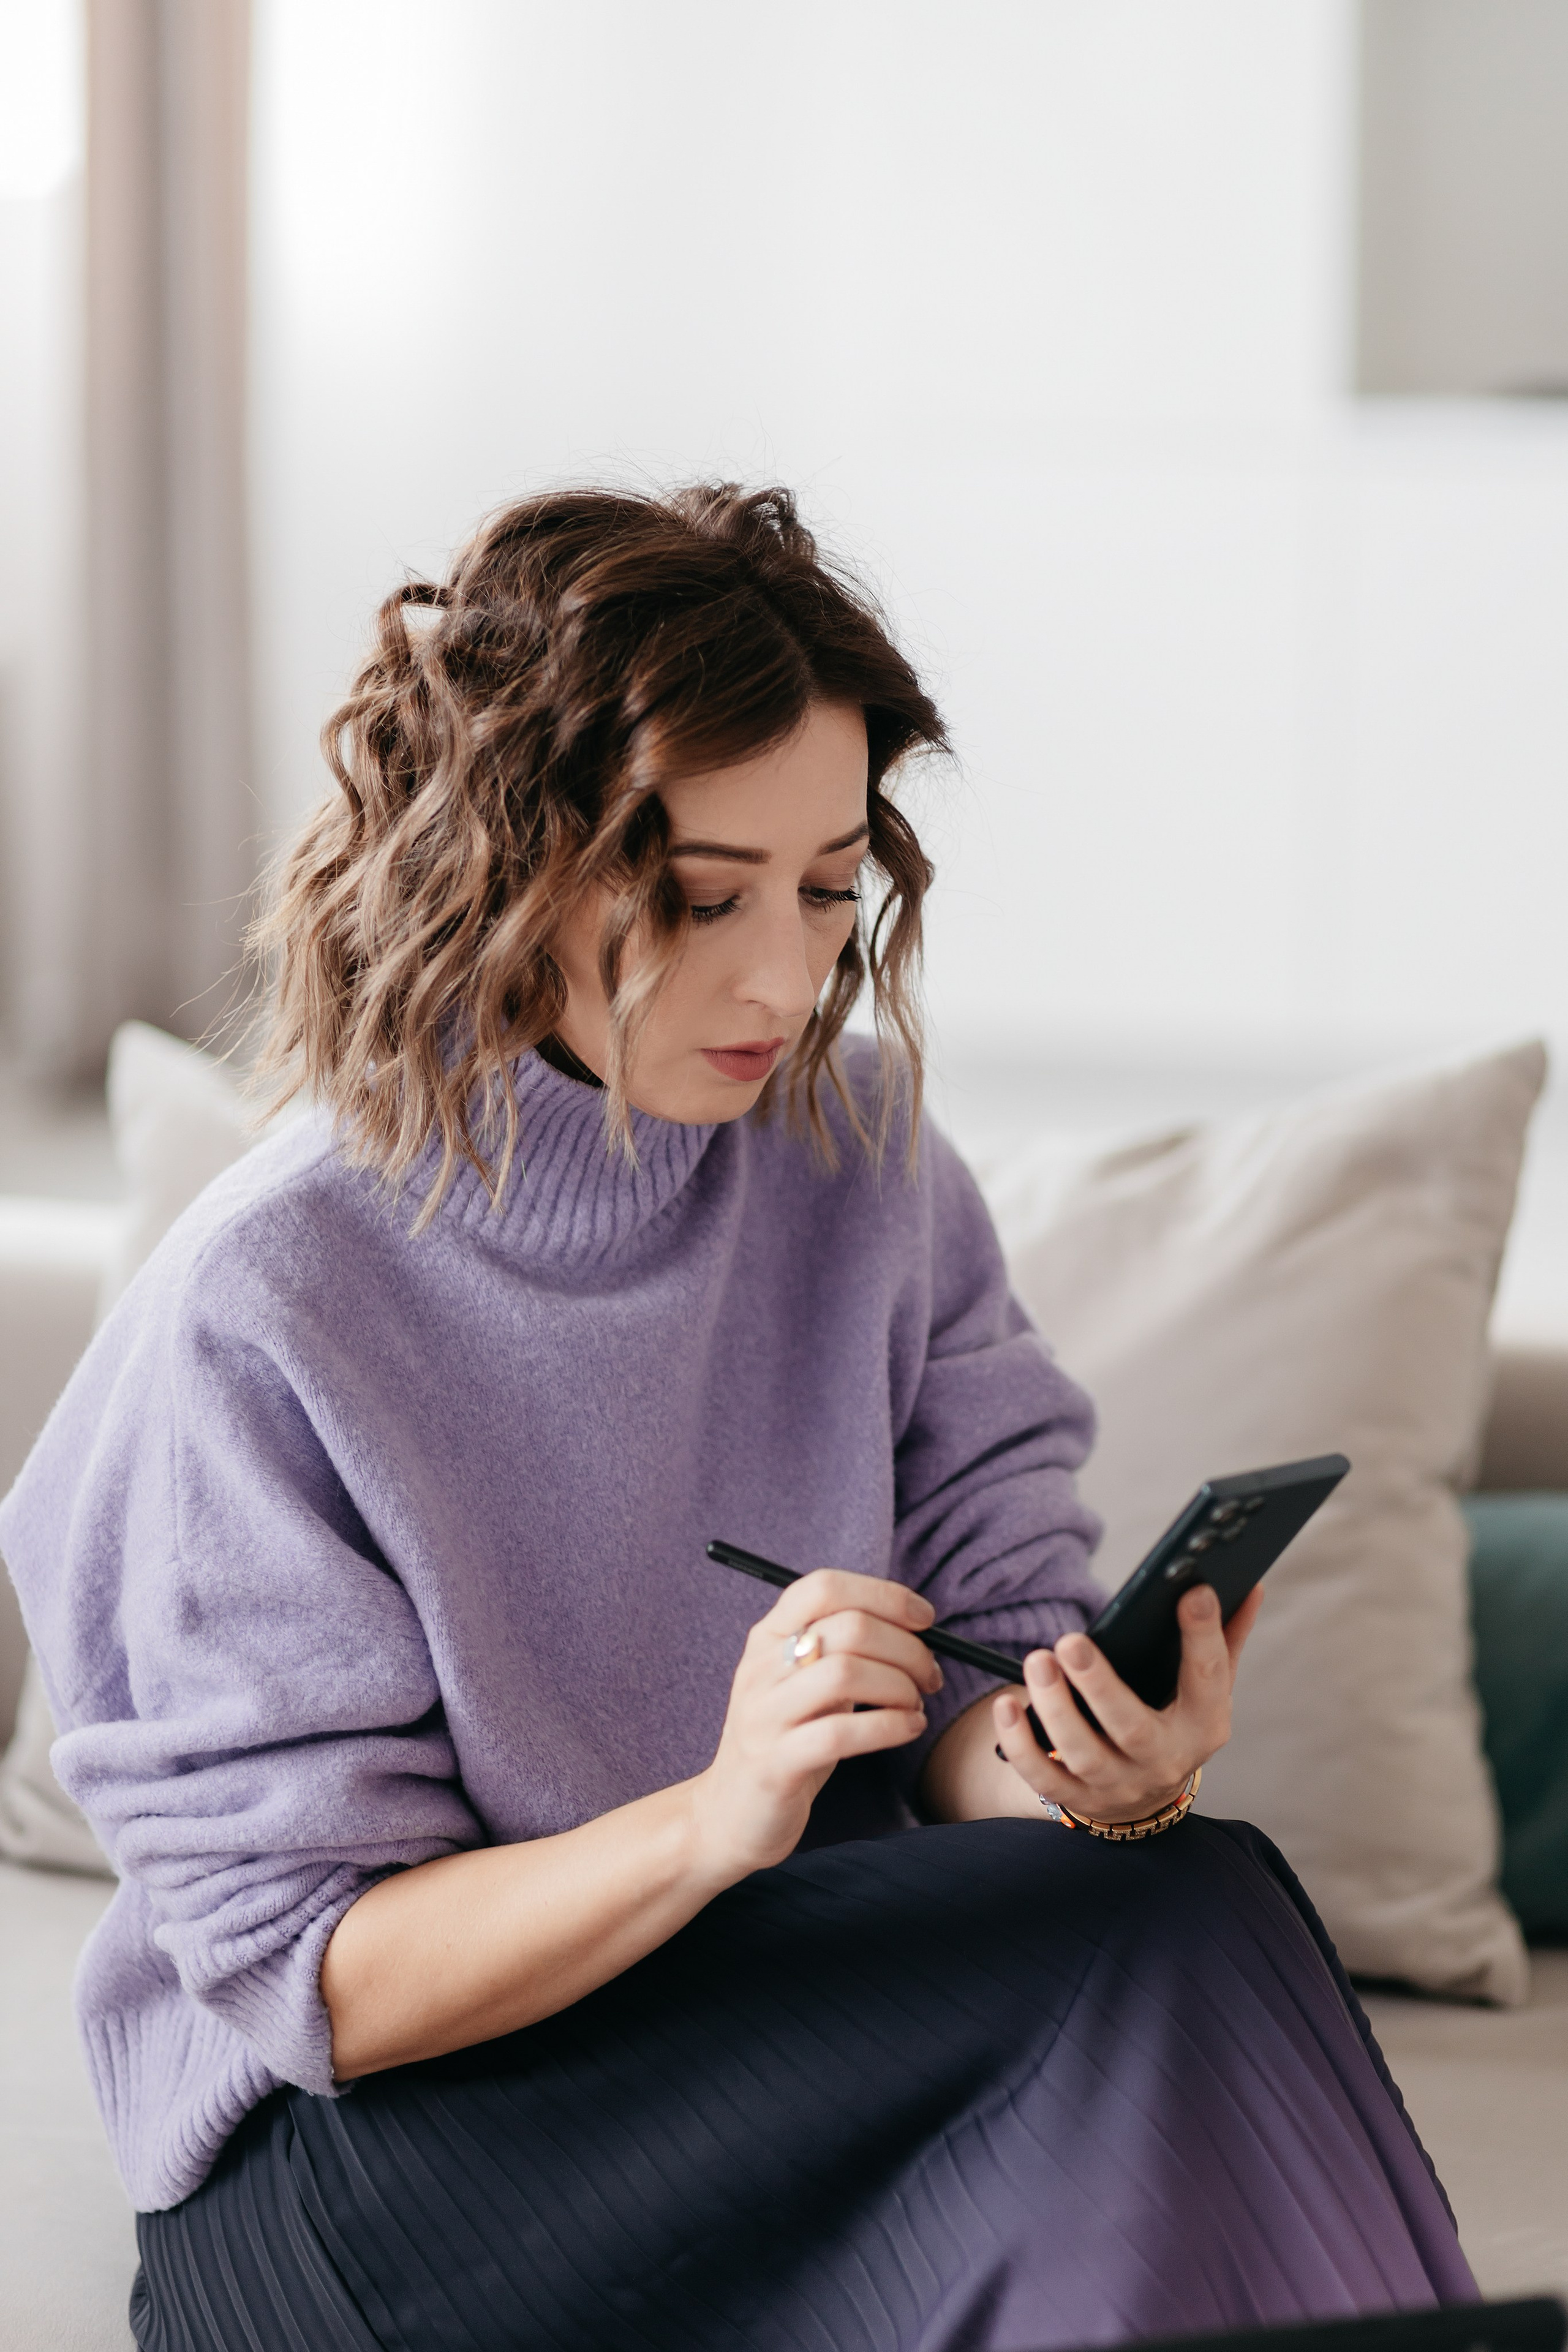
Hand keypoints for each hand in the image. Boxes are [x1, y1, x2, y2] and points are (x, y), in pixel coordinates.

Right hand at [690, 1570, 942, 1881]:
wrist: (729, 1814)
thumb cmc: (787, 1740)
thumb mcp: (805, 1683)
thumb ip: (844, 1650)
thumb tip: (916, 1628)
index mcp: (768, 1637)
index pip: (824, 1586)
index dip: (884, 1595)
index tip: (925, 1618)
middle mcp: (761, 1668)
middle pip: (848, 1628)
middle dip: (906, 1648)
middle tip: (930, 1675)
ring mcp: (764, 1717)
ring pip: (845, 1674)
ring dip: (900, 1686)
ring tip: (916, 1704)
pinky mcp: (775, 1765)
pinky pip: (840, 1733)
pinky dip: (890, 1727)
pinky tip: (909, 1728)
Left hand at [991, 1582, 1263, 1822]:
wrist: (1148, 1797)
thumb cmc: (1177, 1720)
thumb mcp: (1208, 1688)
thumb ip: (1225, 1638)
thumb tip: (1249, 1584)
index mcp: (1205, 1725)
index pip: (1210, 1679)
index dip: (1204, 1636)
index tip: (1192, 1591)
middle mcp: (1165, 1760)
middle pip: (1132, 1727)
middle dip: (1100, 1685)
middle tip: (1070, 1640)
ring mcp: (1120, 1785)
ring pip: (1084, 1753)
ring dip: (1055, 1707)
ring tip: (1037, 1660)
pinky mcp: (1079, 1799)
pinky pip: (1044, 1778)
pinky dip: (1021, 1745)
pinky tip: (1007, 1705)